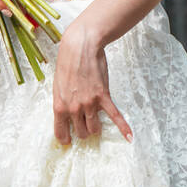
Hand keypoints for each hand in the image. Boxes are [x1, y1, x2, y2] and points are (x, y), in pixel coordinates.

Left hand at [53, 24, 131, 144]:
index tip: (68, 140)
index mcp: (59, 106)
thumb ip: (62, 101)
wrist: (81, 46)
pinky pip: (115, 115)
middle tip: (85, 125)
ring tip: (97, 124)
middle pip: (81, 132)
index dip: (65, 138)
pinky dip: (123, 127)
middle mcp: (74, 108)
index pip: (61, 132)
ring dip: (96, 128)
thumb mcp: (58, 85)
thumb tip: (66, 112)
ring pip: (95, 128)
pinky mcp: (103, 97)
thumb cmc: (67, 63)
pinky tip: (129, 136)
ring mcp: (89, 103)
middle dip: (84, 131)